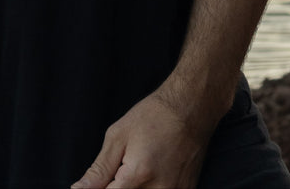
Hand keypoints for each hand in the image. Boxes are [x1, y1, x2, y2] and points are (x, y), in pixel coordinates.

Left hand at [72, 91, 210, 188]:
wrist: (191, 108)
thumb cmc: (154, 116)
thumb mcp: (118, 136)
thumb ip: (99, 169)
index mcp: (139, 174)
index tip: (97, 182)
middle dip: (117, 187)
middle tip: (121, 168)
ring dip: (133, 187)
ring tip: (136, 167)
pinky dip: (148, 188)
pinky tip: (148, 173)